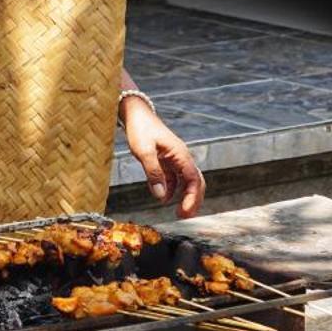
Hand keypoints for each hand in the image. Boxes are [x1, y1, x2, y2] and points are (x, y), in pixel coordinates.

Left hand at [122, 97, 204, 217]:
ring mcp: (176, 158)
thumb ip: (153, 173)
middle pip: (196, 182)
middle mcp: (182, 157)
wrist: (135, 114)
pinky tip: (163, 197)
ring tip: (178, 212)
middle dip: (193, 200)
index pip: (194, 180)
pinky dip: (173, 189)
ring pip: (187, 180)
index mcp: (180, 155)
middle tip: (185, 217)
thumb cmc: (140, 129)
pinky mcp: (167, 159)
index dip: (192, 198)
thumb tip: (161, 195)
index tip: (184, 213)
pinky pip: (175, 177)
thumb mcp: (144, 151)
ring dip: (185, 196)